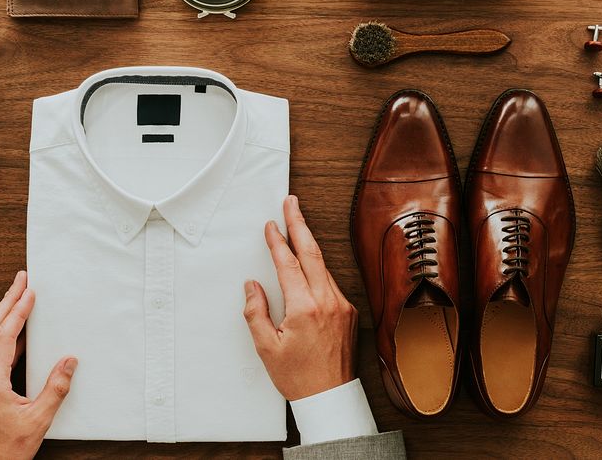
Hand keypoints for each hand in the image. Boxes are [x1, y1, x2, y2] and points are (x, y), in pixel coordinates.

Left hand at [0, 270, 76, 459]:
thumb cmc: (6, 449)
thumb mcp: (37, 419)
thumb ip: (56, 388)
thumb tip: (69, 361)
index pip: (4, 335)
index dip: (18, 311)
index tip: (29, 292)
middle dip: (8, 301)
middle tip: (20, 279)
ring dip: (4, 315)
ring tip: (18, 296)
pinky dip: (3, 334)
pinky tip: (15, 330)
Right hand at [243, 195, 358, 400]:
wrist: (330, 397)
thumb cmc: (297, 377)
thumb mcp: (266, 347)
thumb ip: (257, 312)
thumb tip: (252, 286)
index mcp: (305, 308)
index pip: (288, 264)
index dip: (278, 241)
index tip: (271, 225)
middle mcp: (327, 301)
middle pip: (311, 253)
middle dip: (299, 224)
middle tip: (291, 203)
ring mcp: (341, 305)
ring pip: (322, 266)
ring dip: (309, 245)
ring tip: (297, 226)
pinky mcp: (348, 312)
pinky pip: (330, 282)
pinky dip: (317, 269)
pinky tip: (307, 265)